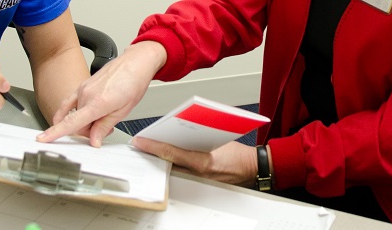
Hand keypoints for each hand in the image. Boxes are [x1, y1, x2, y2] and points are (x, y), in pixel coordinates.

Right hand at [36, 41, 166, 146]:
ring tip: (102, 117)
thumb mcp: (123, 111)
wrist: (135, 63)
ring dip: (85, 122)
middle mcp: (86, 95)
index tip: (43, 139)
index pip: (72, 122)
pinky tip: (72, 116)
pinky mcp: (82, 85)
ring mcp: (82, 89)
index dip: (55, 133)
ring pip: (75, 115)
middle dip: (88, 131)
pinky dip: (70, 112)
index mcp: (98, 103)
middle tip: (104, 129)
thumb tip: (94, 141)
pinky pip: (69, 102)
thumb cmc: (133, 82)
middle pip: (77, 124)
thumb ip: (104, 127)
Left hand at [132, 137, 258, 186]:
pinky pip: (181, 171)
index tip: (140, 141)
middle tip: (141, 144)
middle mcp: (198, 172)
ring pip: (172, 167)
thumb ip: (198, 135)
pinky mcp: (199, 181)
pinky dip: (173, 163)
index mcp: (202, 161)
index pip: (171, 153)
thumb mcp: (218, 139)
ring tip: (151, 148)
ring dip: (162, 158)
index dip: (152, 146)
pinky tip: (167, 155)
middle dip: (153, 153)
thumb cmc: (238, 154)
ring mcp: (198, 179)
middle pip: (168, 162)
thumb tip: (180, 129)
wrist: (251, 168)